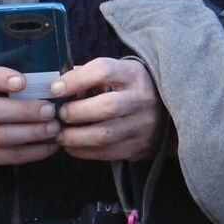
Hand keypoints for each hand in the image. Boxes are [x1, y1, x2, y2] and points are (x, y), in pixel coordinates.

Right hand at [0, 65, 61, 167]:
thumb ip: (5, 77)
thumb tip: (46, 81)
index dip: (0, 79)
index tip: (23, 82)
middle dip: (25, 111)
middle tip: (50, 110)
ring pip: (1, 137)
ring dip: (31, 133)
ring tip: (53, 128)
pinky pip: (8, 156)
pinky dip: (32, 152)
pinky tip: (49, 146)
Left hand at [50, 57, 165, 163]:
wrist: (167, 115)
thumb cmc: (130, 90)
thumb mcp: (118, 73)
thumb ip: (90, 76)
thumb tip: (57, 86)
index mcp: (134, 74)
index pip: (103, 70)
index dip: (76, 80)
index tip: (55, 89)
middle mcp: (142, 99)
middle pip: (106, 106)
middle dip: (75, 112)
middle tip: (60, 114)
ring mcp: (143, 126)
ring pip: (104, 135)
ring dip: (74, 136)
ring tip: (60, 134)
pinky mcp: (138, 147)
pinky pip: (106, 153)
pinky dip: (82, 151)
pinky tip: (71, 146)